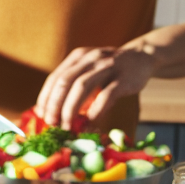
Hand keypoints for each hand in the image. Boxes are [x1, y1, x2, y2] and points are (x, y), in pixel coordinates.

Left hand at [35, 45, 157, 129]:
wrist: (142, 57)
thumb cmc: (110, 70)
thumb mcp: (90, 70)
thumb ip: (74, 86)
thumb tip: (56, 112)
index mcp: (77, 57)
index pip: (55, 78)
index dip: (46, 97)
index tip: (41, 115)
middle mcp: (89, 59)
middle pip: (64, 81)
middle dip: (54, 104)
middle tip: (51, 123)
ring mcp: (107, 67)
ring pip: (81, 86)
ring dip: (70, 109)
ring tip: (66, 126)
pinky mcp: (123, 78)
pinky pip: (106, 95)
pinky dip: (95, 111)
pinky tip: (90, 123)